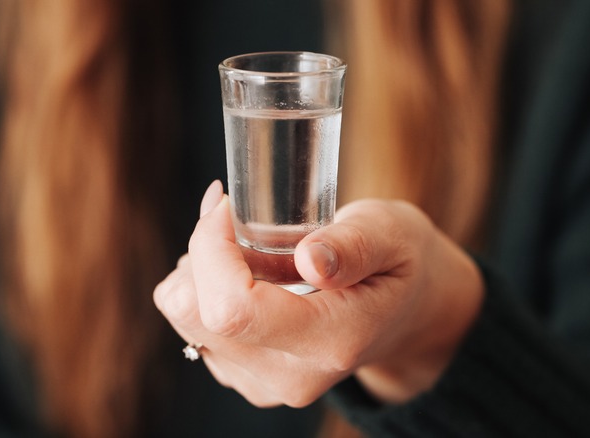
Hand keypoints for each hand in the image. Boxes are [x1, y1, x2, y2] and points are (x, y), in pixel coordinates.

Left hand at [153, 180, 482, 406]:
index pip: (232, 307)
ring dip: (202, 269)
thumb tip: (312, 260)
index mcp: (332, 342)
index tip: (226, 204)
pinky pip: (190, 324)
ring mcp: (262, 383)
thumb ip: (353, 247)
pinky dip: (206, 287)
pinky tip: (249, 274)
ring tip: (252, 250)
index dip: (210, 246)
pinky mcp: (242, 376)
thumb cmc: (398, 263)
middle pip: (194, 313)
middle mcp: (290, 376)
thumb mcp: (392, 236)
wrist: (406, 313)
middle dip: (201, 251)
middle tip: (236, 216)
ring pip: (183, 315)